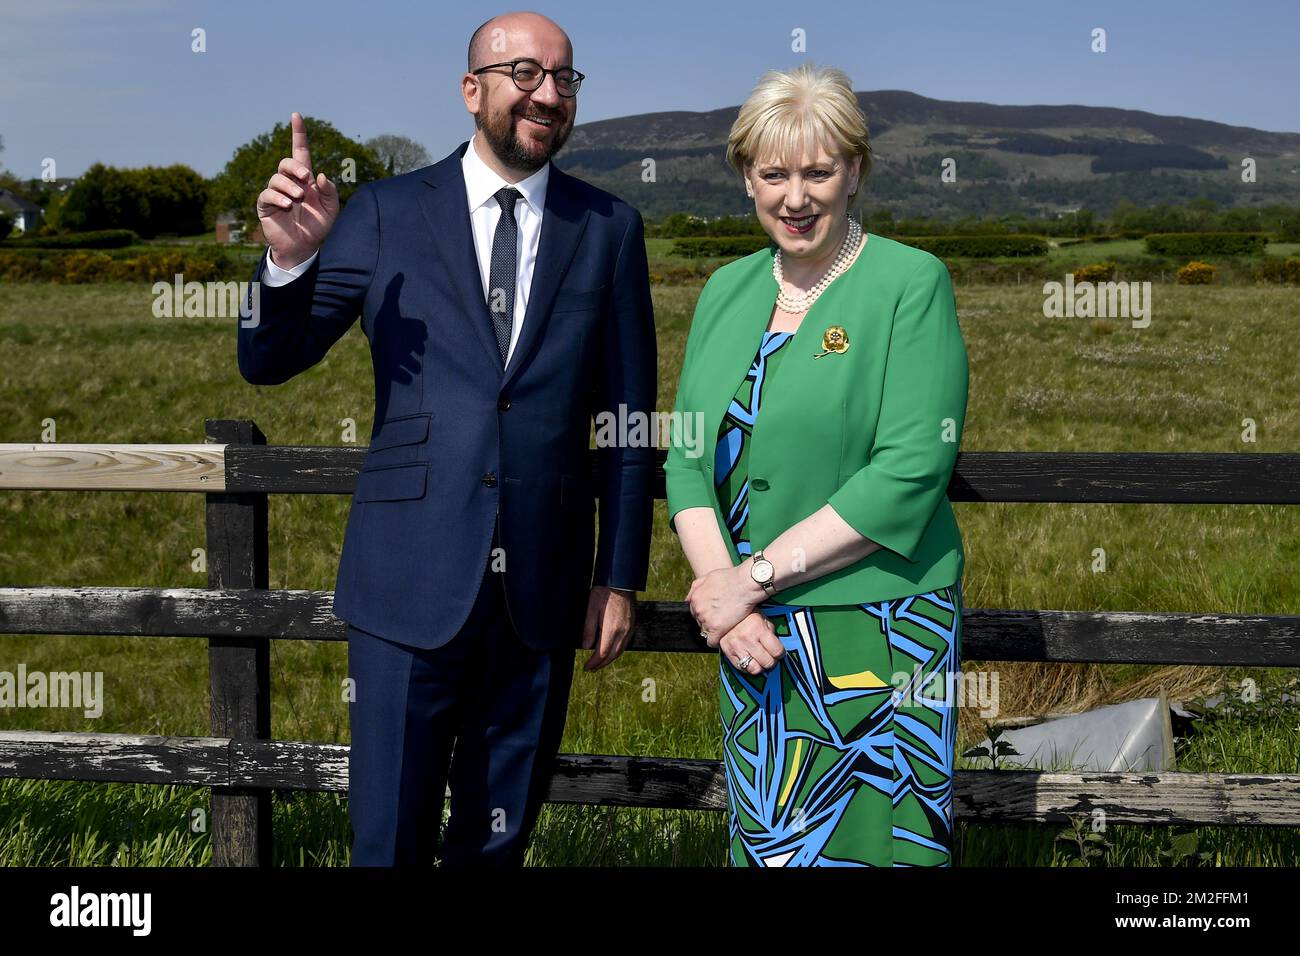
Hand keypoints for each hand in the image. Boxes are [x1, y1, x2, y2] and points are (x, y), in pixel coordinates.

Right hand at [256, 112, 339, 268]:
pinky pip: (267, 195)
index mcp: (305, 179)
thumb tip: (319, 174)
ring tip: (298, 198)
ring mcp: (276, 193)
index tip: (297, 116)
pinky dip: (278, 197)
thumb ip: (329, 192)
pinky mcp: (266, 206)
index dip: (299, 134)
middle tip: (306, 179)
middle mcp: (289, 182)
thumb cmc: (318, 226)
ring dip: (289, 186)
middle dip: (295, 167)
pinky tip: (287, 204)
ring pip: (277, 178)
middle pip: (286, 162)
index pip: (300, 151)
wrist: (305, 247)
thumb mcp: (331, 209)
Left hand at [581, 586, 635, 670]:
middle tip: (591, 669)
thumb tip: (586, 647)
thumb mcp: (591, 609)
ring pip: (620, 651)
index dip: (594, 663)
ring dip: (609, 659)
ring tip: (600, 663)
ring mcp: (629, 629)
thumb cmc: (604, 593)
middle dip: (601, 664)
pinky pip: (625, 644)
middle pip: (612, 655)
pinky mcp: (632, 625)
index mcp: (612, 629)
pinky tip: (611, 651)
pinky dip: (617, 651)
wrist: (621, 582)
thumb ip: (589, 630)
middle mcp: (623, 632)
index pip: (602, 654)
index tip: (586, 667)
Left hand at [688, 564, 762, 646]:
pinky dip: (716, 641)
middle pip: (700, 621)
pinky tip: (722, 637)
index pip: (695, 611)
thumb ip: (696, 587)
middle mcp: (698, 609)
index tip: (714, 612)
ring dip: (714, 629)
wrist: (745, 583)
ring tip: (726, 625)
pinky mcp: (717, 628)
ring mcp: (706, 619)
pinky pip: (711, 641)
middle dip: (709, 620)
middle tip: (722, 618)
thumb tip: (687, 599)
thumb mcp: (708, 576)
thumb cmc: (731, 577)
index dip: (705, 612)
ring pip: (705, 631)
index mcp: (695, 598)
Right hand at [717, 611, 783, 674]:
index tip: (779, 653)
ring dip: (760, 667)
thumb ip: (771, 634)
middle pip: (767, 662)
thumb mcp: (763, 619)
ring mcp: (736, 646)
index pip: (777, 651)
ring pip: (754, 669)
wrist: (725, 611)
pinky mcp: (727, 652)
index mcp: (759, 628)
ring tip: (759, 660)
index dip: (780, 654)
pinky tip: (749, 660)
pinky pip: (741, 668)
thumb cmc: (748, 616)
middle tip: (770, 657)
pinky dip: (747, 667)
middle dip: (771, 661)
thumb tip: (777, 650)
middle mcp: (747, 638)